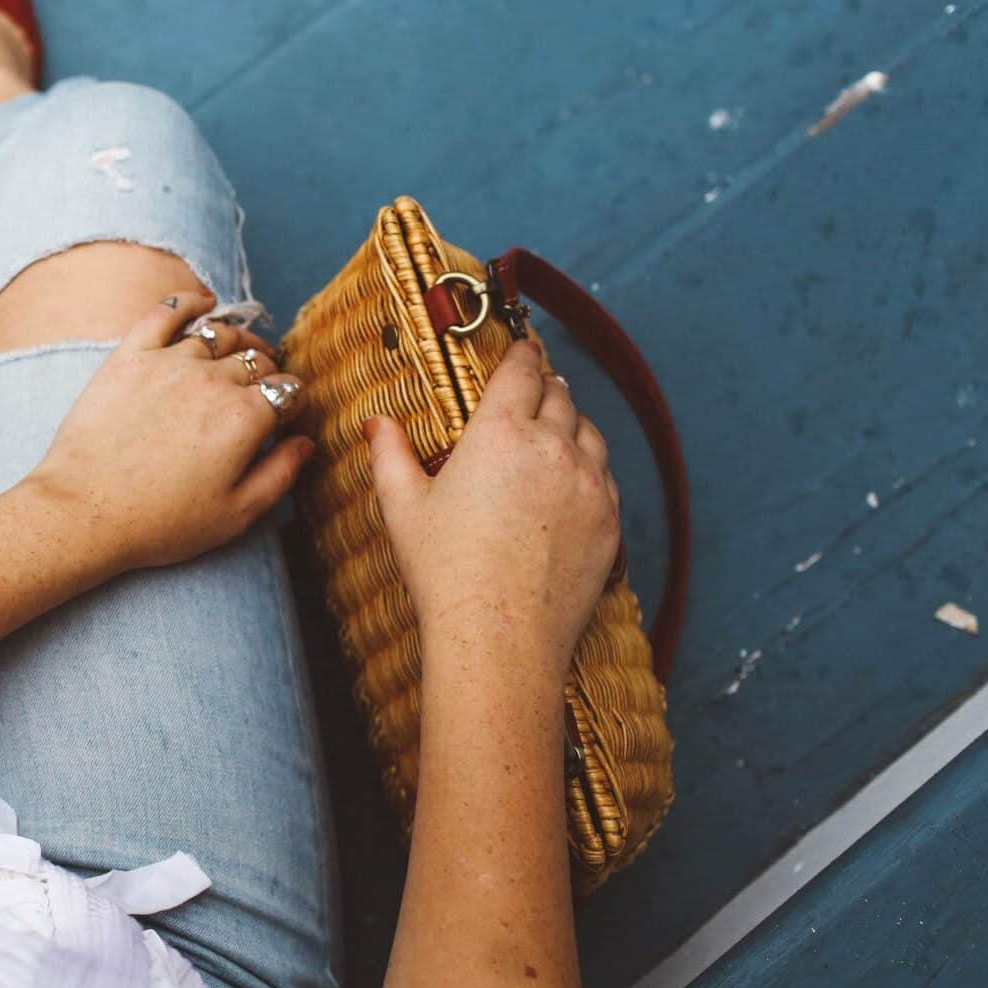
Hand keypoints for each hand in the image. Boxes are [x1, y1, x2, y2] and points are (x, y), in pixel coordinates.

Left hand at [23, 289, 313, 571]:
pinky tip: (203, 302)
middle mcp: (213, 380)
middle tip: (261, 392)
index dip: (293, 404)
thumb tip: (305, 441)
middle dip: (268, 374)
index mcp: (246, 418)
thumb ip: (280, 474)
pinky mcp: (130, 355)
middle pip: (257, 359)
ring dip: (237, 342)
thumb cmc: (160, 523)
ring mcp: (170, 362)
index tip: (286, 419)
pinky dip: (190, 301)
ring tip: (239, 356)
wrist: (84, 512)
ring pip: (220, 334)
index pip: (289, 391)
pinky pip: (167, 312)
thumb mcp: (236, 515)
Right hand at [365, 340, 619, 679]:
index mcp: (500, 432)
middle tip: (535, 390)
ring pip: (591, 433)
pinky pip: (608, 478)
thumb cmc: (445, 572)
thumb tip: (377, 423)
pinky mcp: (610, 521)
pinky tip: (572, 483)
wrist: (500, 635)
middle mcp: (553, 447)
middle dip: (546, 387)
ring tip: (557, 432)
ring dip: (573, 424)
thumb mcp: (404, 506)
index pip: (521, 372)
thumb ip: (390, 454)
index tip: (521, 352)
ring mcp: (590, 484)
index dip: (521, 356)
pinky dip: (591, 470)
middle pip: (560, 396)